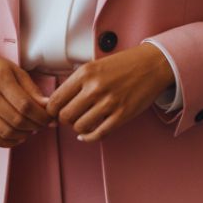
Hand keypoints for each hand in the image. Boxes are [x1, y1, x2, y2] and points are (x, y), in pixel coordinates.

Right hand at [0, 47, 56, 147]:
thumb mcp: (16, 71)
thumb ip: (32, 90)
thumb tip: (49, 108)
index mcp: (0, 77)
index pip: (25, 105)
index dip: (41, 116)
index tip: (50, 118)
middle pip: (17, 120)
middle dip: (35, 126)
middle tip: (42, 125)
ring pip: (6, 132)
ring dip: (23, 135)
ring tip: (31, 129)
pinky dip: (8, 142)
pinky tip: (17, 136)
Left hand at [45, 45, 174, 142]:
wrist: (151, 65)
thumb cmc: (122, 65)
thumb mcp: (94, 66)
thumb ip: (76, 82)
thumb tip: (56, 102)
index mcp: (85, 73)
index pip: (56, 100)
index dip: (51, 110)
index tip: (54, 112)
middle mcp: (95, 88)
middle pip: (65, 116)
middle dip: (64, 120)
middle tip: (70, 116)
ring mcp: (109, 103)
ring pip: (80, 127)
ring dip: (78, 127)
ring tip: (83, 120)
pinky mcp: (122, 115)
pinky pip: (98, 134)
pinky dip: (89, 137)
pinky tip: (87, 134)